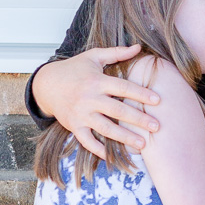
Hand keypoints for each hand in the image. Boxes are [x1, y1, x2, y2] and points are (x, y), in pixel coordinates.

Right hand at [33, 46, 159, 158]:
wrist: (46, 84)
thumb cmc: (75, 69)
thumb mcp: (94, 56)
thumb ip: (116, 52)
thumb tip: (138, 47)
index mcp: (96, 80)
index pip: (123, 87)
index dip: (140, 94)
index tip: (157, 101)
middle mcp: (89, 98)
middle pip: (117, 110)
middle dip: (138, 119)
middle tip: (157, 126)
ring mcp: (81, 114)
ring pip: (106, 128)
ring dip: (125, 137)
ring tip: (143, 144)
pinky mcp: (74, 126)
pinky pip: (87, 141)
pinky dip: (99, 150)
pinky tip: (114, 157)